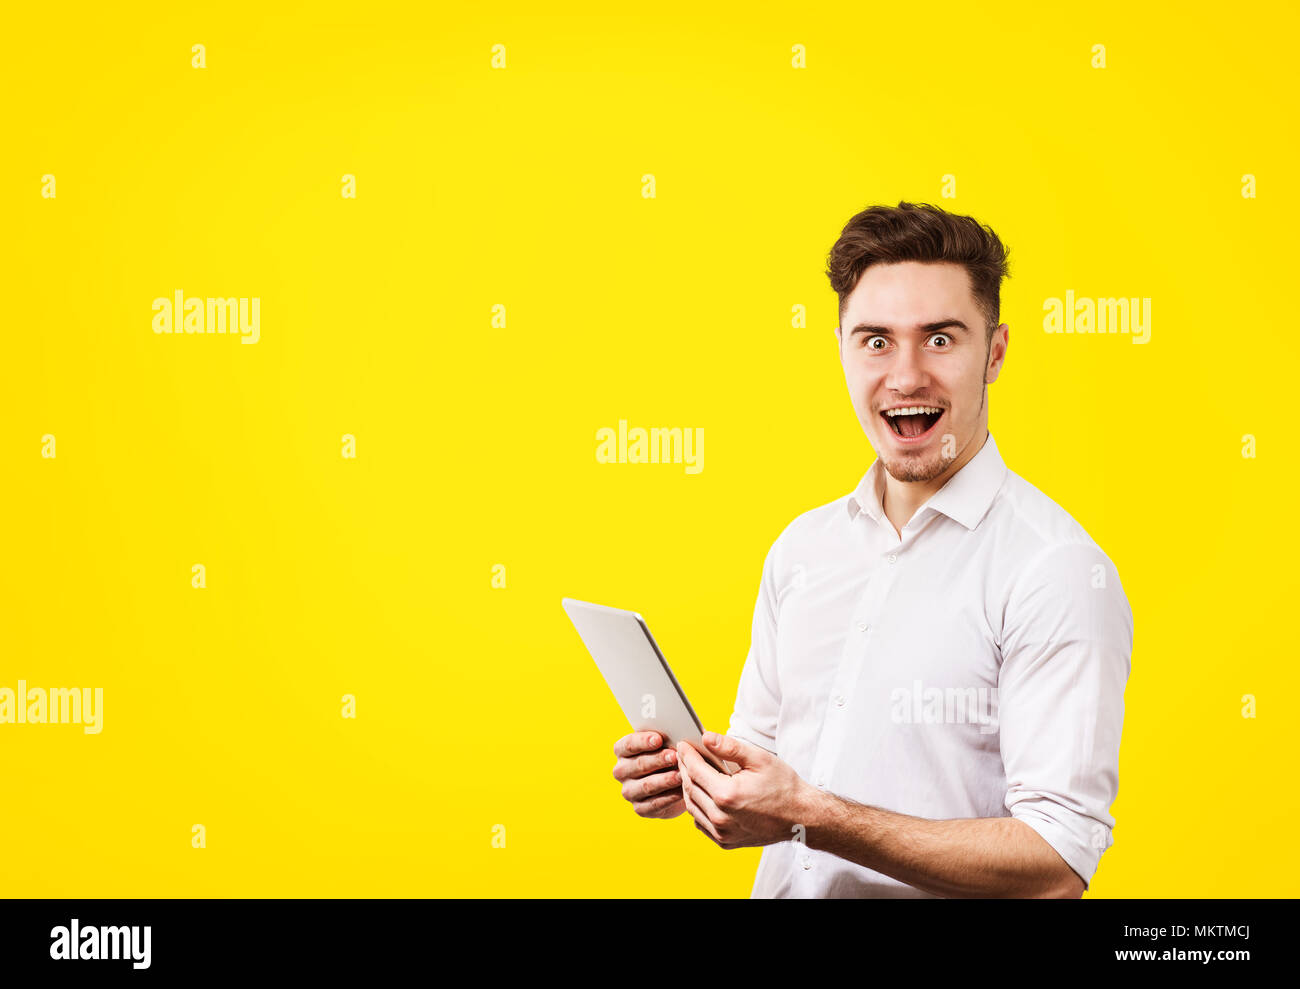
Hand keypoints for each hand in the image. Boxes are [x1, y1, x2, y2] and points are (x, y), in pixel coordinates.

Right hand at [612, 730, 684, 818]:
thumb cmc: (672, 753)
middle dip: (658, 760)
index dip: (643, 741)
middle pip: (638, 764)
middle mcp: (621, 771)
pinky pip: (653, 804)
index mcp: (622, 750)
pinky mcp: (640, 809)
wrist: (677, 781)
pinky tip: (681, 792)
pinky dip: (668, 798)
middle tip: (675, 756)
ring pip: (646, 786)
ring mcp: (629, 791)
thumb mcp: (669, 741)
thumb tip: (679, 732)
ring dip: (665, 780)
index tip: (659, 738)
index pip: (628, 744)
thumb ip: (669, 735)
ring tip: (681, 775)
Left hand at [676, 731, 818, 849]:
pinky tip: (704, 795)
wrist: (801, 817)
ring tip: (692, 773)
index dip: (687, 755)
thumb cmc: (783, 787)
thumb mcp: (759, 759)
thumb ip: (730, 747)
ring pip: (692, 808)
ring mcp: (722, 833)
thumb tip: (706, 738)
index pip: (695, 771)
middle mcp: (721, 817)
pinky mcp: (725, 842)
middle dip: (685, 769)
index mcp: (727, 795)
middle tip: (685, 756)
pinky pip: (701, 824)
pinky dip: (697, 808)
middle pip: (690, 789)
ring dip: (689, 789)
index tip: (684, 745)